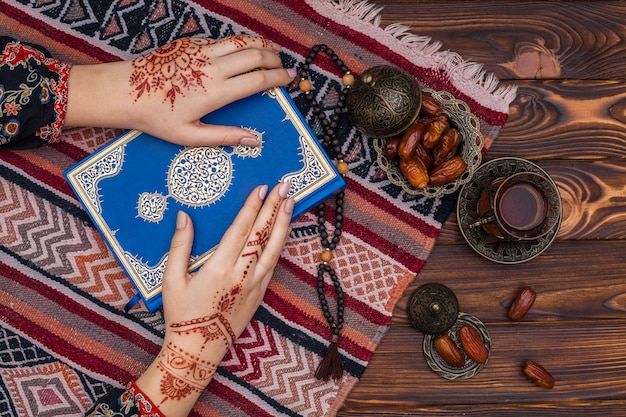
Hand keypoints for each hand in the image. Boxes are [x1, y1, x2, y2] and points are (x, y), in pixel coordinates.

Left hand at [66, 35, 295, 146]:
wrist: (124, 90)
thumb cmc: (155, 116)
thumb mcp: (191, 136)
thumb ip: (226, 137)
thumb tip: (254, 140)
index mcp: (216, 92)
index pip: (258, 80)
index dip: (278, 78)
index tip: (290, 79)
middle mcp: (212, 67)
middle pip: (255, 55)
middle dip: (274, 59)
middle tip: (284, 66)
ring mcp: (201, 52)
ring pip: (241, 41)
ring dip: (261, 44)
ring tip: (272, 51)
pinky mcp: (191, 44)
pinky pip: (223, 40)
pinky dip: (240, 43)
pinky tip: (242, 50)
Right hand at [135, 182, 293, 415]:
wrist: (199, 349)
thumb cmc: (181, 314)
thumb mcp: (171, 280)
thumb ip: (179, 246)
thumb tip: (184, 216)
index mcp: (219, 268)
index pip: (241, 230)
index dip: (253, 207)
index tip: (262, 188)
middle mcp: (242, 274)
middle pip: (262, 235)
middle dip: (274, 207)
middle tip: (285, 185)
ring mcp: (254, 285)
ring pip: (274, 249)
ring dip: (283, 224)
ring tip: (290, 203)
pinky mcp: (260, 294)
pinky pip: (273, 264)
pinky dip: (280, 245)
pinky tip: (283, 232)